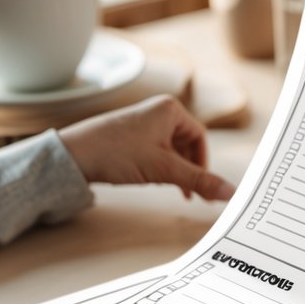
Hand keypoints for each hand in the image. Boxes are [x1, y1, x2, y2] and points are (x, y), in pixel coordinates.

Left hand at [59, 95, 234, 201]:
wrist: (74, 155)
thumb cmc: (116, 152)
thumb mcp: (164, 169)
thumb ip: (200, 180)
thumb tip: (230, 191)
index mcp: (170, 109)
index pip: (200, 138)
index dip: (204, 164)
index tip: (203, 186)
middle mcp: (157, 111)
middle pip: (187, 144)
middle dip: (190, 170)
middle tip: (193, 194)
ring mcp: (143, 124)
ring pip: (172, 151)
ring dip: (175, 171)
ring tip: (173, 190)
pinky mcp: (131, 136)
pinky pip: (156, 152)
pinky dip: (160, 168)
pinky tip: (154, 181)